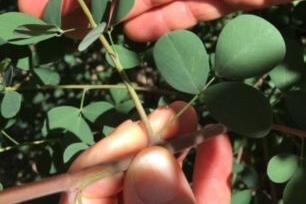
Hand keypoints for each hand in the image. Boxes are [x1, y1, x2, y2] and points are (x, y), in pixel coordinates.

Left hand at [61, 102, 231, 203]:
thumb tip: (151, 158)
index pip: (85, 185)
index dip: (113, 152)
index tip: (146, 127)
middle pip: (128, 175)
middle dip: (154, 139)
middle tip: (175, 112)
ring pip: (163, 180)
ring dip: (183, 148)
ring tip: (194, 117)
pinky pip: (195, 194)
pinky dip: (208, 171)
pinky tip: (219, 143)